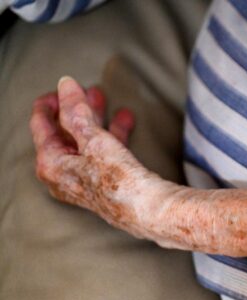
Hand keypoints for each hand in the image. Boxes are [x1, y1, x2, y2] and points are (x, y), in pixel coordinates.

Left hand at [29, 76, 163, 236]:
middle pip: (64, 133)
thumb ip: (76, 111)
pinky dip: (110, 134)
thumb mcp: (94, 139)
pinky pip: (101, 152)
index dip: (51, 103)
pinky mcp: (103, 182)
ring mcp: (82, 179)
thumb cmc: (117, 180)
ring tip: (104, 99)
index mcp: (50, 164)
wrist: (146, 209)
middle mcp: (62, 174)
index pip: (41, 125)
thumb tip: (65, 85)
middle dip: (76, 109)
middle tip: (85, 91)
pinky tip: (124, 121)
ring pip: (85, 141)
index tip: (62, 87)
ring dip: (95, 119)